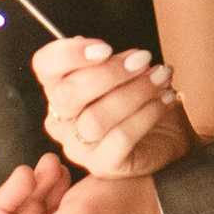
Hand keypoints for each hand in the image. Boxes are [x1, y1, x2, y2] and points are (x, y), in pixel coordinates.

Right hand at [33, 36, 195, 177]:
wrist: (168, 135)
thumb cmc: (140, 99)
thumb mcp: (124, 70)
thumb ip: (108, 59)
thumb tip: (107, 52)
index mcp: (58, 88)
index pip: (45, 65)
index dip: (69, 54)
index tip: (105, 48)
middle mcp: (60, 120)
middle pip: (68, 94)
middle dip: (109, 73)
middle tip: (142, 60)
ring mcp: (78, 147)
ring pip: (95, 118)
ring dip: (135, 92)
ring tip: (161, 77)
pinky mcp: (103, 165)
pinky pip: (121, 137)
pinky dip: (148, 113)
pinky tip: (166, 98)